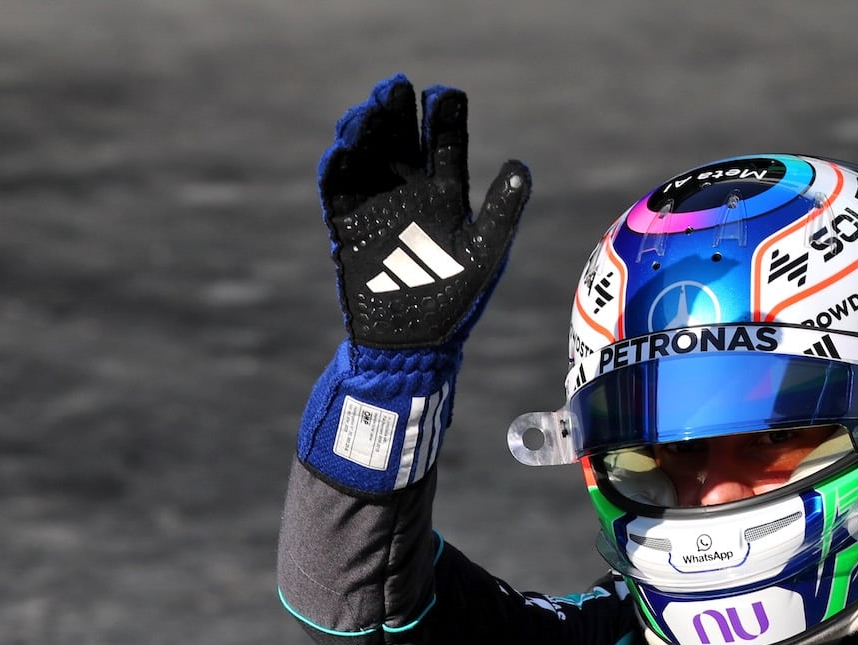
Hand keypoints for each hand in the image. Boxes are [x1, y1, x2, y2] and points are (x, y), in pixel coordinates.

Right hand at [319, 75, 530, 351]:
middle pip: (400, 137)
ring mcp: (376, 205)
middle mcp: (410, 191)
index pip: (445, 142)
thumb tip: (520, 165)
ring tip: (369, 111)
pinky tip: (341, 149)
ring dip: (365, 129)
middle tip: (396, 88)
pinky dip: (337, 166)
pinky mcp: (347, 224)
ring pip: (367, 153)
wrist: (411, 343)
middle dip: (396, 111)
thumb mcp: (484, 252)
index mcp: (445, 193)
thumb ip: (501, 209)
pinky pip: (337, 189)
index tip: (444, 94)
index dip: (445, 116)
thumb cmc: (455, 301)